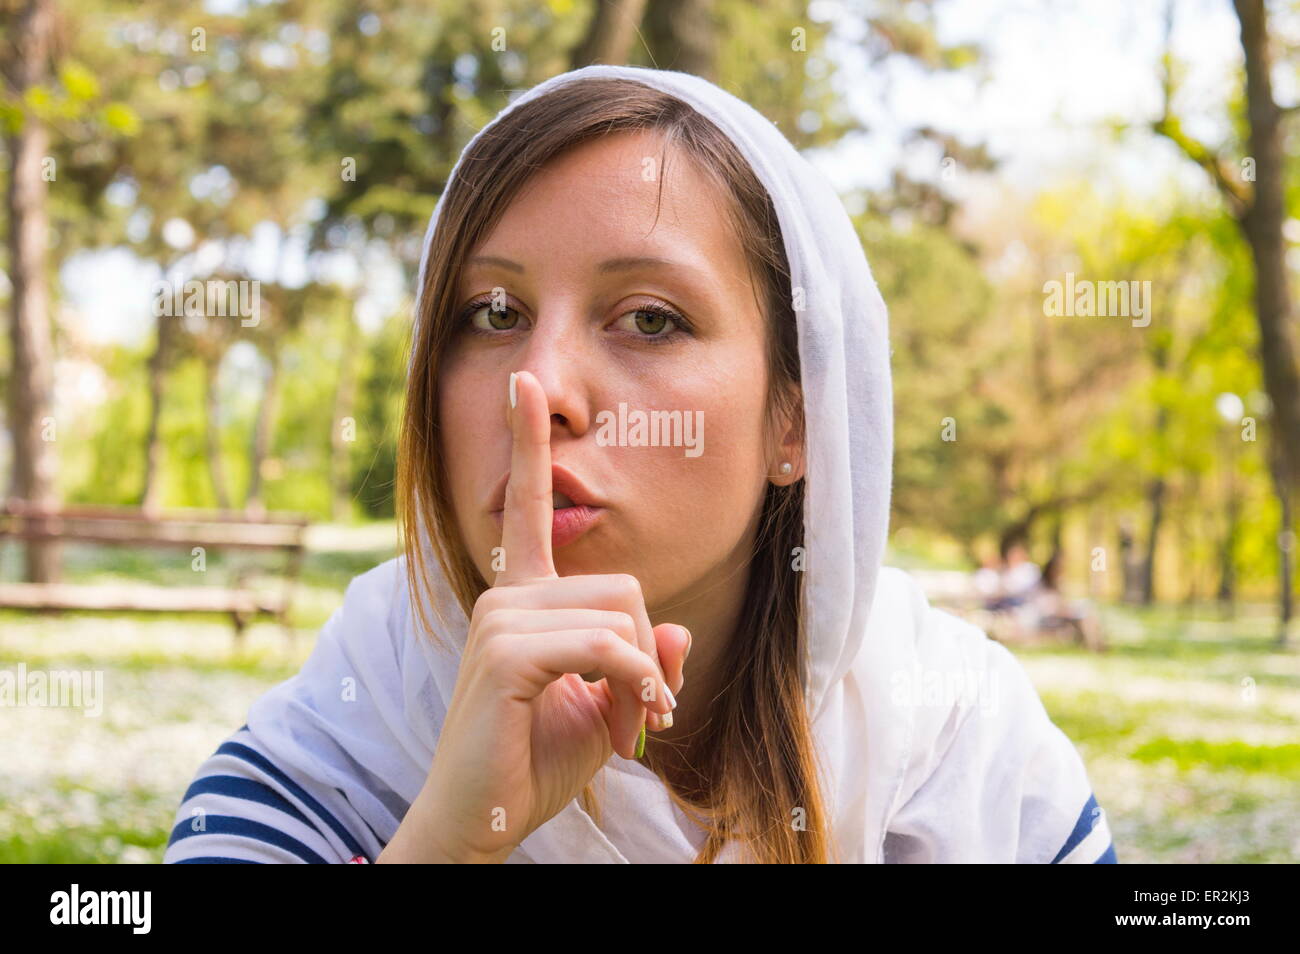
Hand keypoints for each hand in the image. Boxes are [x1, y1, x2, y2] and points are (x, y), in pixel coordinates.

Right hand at [383, 370, 688, 862]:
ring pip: (618, 614)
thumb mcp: (609, 708)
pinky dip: (633, 685)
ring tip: (632, 724)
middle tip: (648, 710)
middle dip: (647, 652)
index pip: (528, 508)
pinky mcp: (506, 652)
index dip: (526, 443)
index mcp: (523, 599)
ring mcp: (500, 619)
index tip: (522, 381)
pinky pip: (603, 645)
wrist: (480, 821)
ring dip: (643, 677)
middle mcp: (506, 596)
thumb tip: (674, 628)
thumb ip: (642, 663)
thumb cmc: (534, 762)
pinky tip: (628, 724)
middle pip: (622, 585)